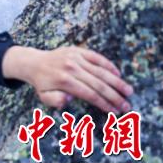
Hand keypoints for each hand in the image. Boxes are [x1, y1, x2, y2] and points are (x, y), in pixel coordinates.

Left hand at [2, 46, 132, 112]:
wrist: (34, 62)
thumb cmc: (42, 83)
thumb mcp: (44, 97)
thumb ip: (55, 100)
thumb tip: (69, 99)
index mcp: (63, 80)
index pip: (89, 94)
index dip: (104, 104)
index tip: (115, 112)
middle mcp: (71, 67)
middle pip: (98, 84)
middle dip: (115, 96)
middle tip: (127, 106)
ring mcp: (75, 57)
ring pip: (100, 71)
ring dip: (117, 82)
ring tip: (129, 91)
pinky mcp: (77, 50)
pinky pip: (96, 57)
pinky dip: (108, 65)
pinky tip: (118, 74)